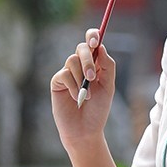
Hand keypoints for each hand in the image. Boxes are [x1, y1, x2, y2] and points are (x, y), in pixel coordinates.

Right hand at [50, 27, 115, 149]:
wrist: (85, 130)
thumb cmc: (98, 109)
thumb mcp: (108, 86)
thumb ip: (107, 66)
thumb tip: (100, 46)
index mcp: (95, 63)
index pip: (92, 42)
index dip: (93, 36)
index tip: (96, 41)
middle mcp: (80, 65)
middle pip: (81, 48)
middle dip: (87, 60)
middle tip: (92, 77)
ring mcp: (68, 72)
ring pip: (72, 60)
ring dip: (81, 77)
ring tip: (87, 95)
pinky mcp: (58, 81)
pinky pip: (64, 74)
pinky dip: (73, 86)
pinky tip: (76, 98)